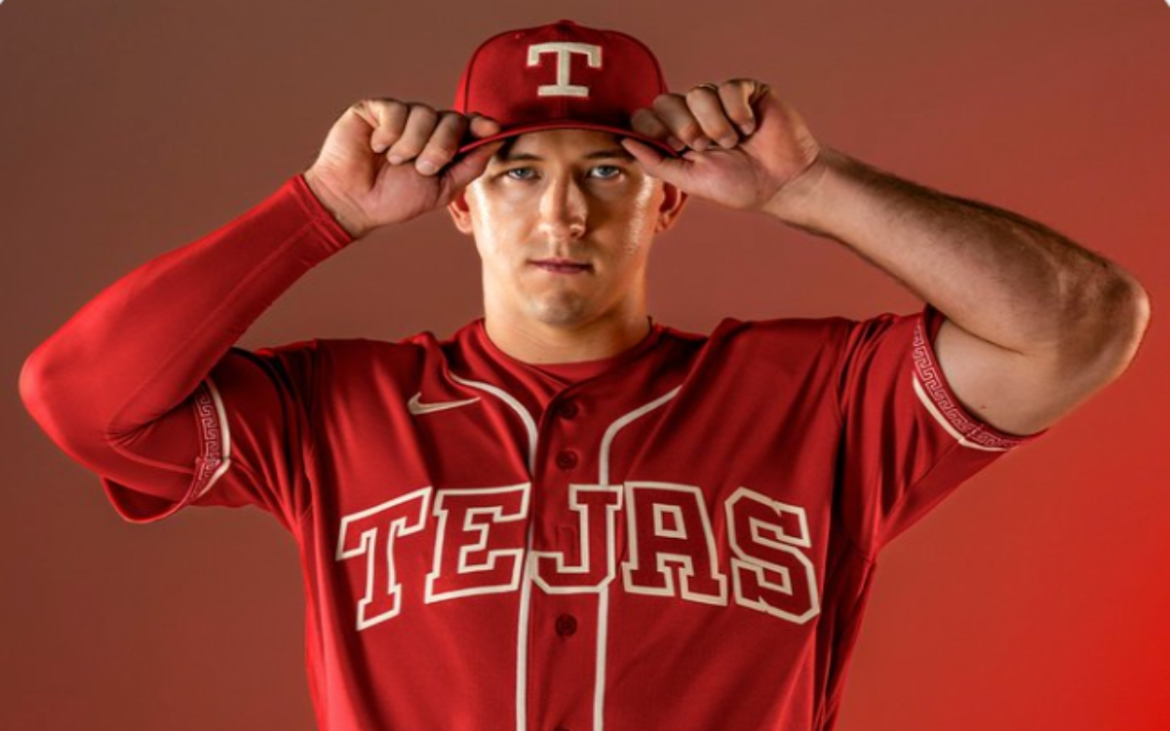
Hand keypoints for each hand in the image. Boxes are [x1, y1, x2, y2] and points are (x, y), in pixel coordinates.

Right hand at [303, 99, 505, 236]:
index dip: (481, 124)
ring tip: (395, 161)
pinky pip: (396, 110)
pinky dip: (389, 134)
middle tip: (422, 168)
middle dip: (441, 147)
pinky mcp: (375, 109)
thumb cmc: (394, 199)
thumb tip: (496, 141)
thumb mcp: (441, 190)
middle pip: (451, 119)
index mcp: (442, 144)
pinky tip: (376, 147)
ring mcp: (400, 116)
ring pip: (424, 114)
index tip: (491, 128)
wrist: (354, 202)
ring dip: (411, 145)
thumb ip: (469, 166)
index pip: (468, 125)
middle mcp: (424, 127)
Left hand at [620, 79, 822, 215]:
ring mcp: (719, 100)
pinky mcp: (745, 90)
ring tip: (734, 142)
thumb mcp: (690, 180)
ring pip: (698, 93)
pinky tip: (751, 128)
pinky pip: (728, 87)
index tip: (674, 145)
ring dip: (715, 124)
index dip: (653, 126)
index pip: (648, 115)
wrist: (783, 182)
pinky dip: (737, 112)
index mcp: (677, 136)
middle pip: (667, 100)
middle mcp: (695, 115)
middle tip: (706, 147)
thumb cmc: (739, 186)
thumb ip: (656, 162)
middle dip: (685, 127)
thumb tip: (623, 142)